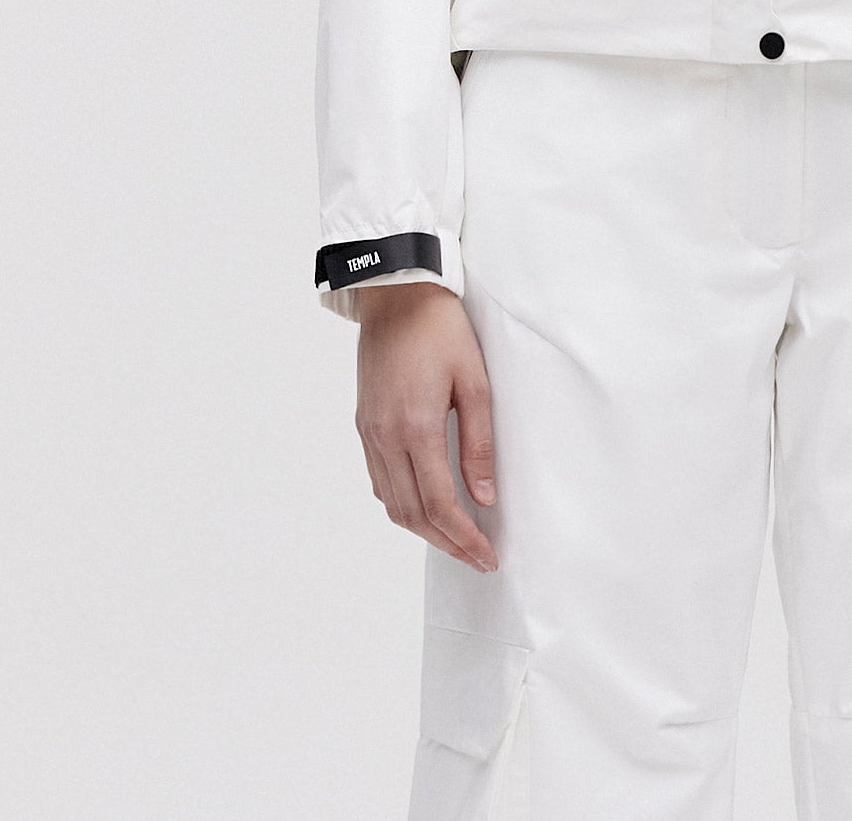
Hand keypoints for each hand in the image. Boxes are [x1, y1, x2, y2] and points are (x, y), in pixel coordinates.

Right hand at [353, 280, 498, 571]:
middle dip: (447, 543)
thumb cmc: (440, 330)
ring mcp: (369, 432)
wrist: (396, 294)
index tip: (487, 557)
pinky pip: (379, 481)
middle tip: (477, 557)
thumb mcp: (474, 382)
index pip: (440, 505)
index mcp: (415, 427)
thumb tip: (484, 497)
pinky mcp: (363, 424)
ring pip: (391, 503)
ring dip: (423, 529)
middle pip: (413, 514)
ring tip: (456, 539)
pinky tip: (425, 505)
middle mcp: (385, 437)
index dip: (464, 539)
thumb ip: (479, 444)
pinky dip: (402, 504)